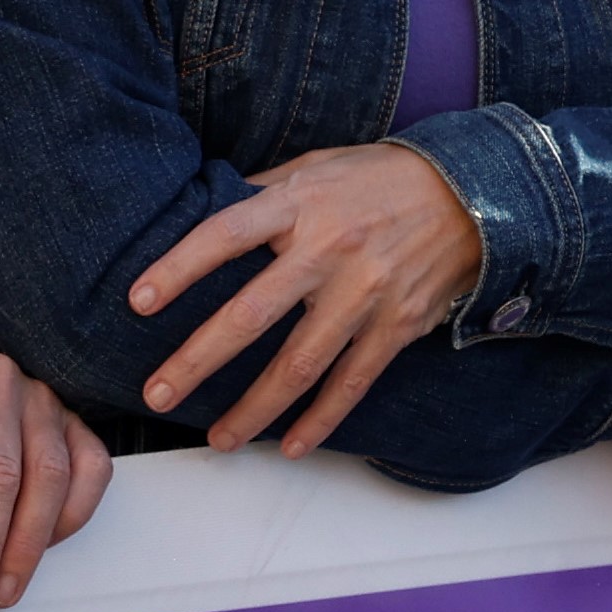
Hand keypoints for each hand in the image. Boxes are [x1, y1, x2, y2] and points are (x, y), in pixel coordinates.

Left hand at [132, 144, 486, 452]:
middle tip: (155, 394)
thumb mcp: (316, 164)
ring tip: (217, 440)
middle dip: (198, 360)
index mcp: (300, 204)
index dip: (179, 267)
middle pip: (252, 314)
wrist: (474, 194)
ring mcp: (366, 293)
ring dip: (254, 409)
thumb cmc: (378, 178)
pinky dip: (321, 420)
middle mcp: (330, 250)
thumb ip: (262, 192)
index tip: (137, 302)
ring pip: (300, 364)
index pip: (224, 235)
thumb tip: (201, 208)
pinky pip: (352, 383)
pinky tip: (291, 447)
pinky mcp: (397, 326)